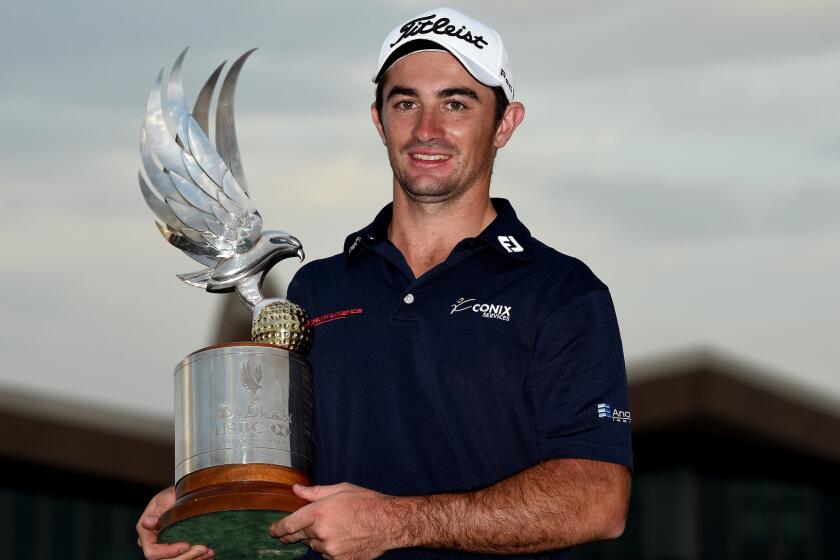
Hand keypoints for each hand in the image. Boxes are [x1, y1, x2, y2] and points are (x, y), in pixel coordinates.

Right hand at [136, 486, 214, 559]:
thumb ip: (156, 513)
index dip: (168, 552)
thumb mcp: (163, 500)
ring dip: (194, 558)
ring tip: (209, 551)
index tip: (186, 545)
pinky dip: (199, 559)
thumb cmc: (170, 497)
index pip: (152, 552)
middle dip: (186, 556)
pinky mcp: (178, 552)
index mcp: (146, 535)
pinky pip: (187, 559)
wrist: (181, 496)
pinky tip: (210, 554)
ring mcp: (166, 550)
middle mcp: (154, 545)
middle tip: (203, 548)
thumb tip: (148, 522)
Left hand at [268, 483, 402, 559]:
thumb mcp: (341, 489)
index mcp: (319, 511)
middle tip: (289, 535)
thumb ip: (315, 492)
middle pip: (299, 537)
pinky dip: (329, 549)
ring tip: (332, 529)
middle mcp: (322, 531)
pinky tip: (341, 539)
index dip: (278, 529)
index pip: (290, 524)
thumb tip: (295, 490)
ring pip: (314, 546)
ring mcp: (330, 548)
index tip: (272, 531)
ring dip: (316, 539)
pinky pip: (327, 555)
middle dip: (294, 535)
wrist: (389, 522)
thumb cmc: (367, 502)